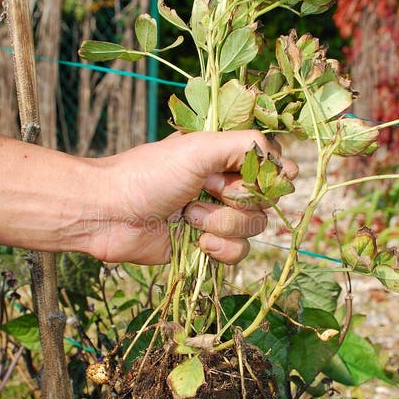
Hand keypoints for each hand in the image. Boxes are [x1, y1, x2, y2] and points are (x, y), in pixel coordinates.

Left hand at [82, 130, 297, 264]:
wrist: (108, 214)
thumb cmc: (147, 174)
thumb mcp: (199, 147)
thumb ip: (247, 146)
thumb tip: (290, 166)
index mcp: (223, 156)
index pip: (270, 166)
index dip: (263, 175)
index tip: (237, 174)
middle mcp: (223, 185)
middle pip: (266, 200)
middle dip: (236, 200)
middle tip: (203, 190)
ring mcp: (215, 217)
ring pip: (253, 228)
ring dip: (222, 224)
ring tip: (188, 215)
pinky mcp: (205, 247)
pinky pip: (238, 253)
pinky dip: (219, 249)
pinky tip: (195, 241)